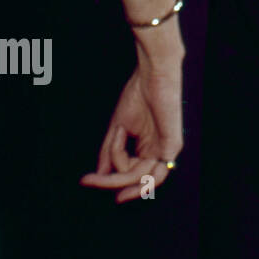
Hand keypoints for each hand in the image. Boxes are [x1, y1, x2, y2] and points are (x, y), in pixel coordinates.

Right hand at [80, 54, 183, 204]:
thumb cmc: (139, 94)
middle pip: (135, 180)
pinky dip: (130, 172)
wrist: (153, 74)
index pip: (130, 174)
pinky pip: (154, 173)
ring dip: (117, 180)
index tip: (85, 180)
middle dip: (109, 183)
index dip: (108, 179)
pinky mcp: (172, 146)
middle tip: (88, 182)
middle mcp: (158, 152)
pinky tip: (115, 173)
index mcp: (148, 147)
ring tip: (98, 178)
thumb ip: (110, 152)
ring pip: (143, 180)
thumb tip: (100, 172)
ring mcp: (166, 150)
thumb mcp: (118, 128)